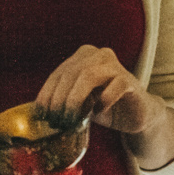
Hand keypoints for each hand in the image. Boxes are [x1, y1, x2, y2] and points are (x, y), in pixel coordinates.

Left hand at [34, 46, 158, 133]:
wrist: (135, 115)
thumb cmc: (103, 107)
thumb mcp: (79, 103)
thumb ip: (62, 100)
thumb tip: (39, 111)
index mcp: (83, 56)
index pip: (58, 73)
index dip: (47, 94)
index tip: (41, 113)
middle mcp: (99, 55)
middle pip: (71, 73)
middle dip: (60, 99)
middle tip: (56, 119)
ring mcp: (115, 66)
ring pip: (89, 75)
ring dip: (76, 99)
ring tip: (72, 118)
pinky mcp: (129, 80)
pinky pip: (114, 86)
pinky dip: (103, 100)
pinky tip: (98, 111)